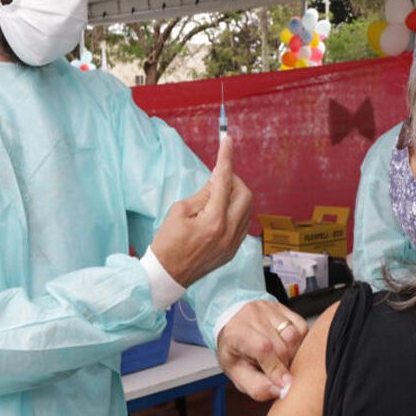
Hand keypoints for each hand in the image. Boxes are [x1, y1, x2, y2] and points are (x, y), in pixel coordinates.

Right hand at [151, 136, 252, 287]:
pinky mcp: (233, 250)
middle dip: (234, 179)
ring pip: (247, 208)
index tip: (228, 140)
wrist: (167, 275)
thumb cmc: (167, 242)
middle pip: (245, 194)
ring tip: (216, 195)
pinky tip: (219, 211)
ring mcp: (233, 243)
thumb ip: (203, 194)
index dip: (226, 157)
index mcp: (213, 220)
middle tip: (218, 177)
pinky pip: (243, 223)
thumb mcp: (179, 210)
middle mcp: (229, 232)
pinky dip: (235, 211)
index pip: (225, 181)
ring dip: (235, 195)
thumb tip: (218, 180)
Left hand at [217, 300, 307, 400]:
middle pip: (281, 344)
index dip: (276, 368)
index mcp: (236, 332)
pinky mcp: (283, 307)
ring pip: (294, 334)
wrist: (234, 327)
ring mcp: (268, 308)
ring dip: (293, 353)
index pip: (263, 348)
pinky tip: (288, 347)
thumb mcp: (237, 375)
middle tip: (278, 373)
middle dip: (285, 365)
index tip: (285, 384)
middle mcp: (252, 315)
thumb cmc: (236, 352)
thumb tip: (280, 391)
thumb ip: (257, 387)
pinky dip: (299, 342)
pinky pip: (301, 327)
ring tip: (282, 359)